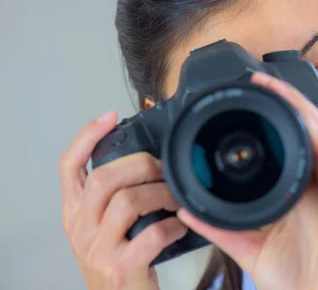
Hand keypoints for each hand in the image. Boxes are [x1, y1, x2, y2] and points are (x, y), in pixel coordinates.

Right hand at [59, 111, 187, 289]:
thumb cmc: (119, 261)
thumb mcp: (105, 226)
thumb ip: (114, 196)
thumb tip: (146, 159)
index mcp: (75, 214)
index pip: (69, 166)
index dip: (87, 137)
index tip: (109, 116)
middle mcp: (79, 230)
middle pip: (103, 178)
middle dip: (141, 164)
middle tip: (164, 168)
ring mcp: (97, 250)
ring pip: (128, 201)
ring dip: (161, 193)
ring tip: (177, 198)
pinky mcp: (120, 268)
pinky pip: (151, 234)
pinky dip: (173, 225)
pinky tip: (181, 226)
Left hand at [178, 72, 317, 289]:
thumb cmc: (292, 278)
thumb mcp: (248, 244)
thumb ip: (219, 224)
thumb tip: (185, 208)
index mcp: (301, 189)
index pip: (292, 140)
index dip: (277, 113)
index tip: (249, 94)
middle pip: (310, 128)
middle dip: (289, 99)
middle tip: (262, 79)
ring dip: (302, 107)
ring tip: (276, 86)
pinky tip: (302, 119)